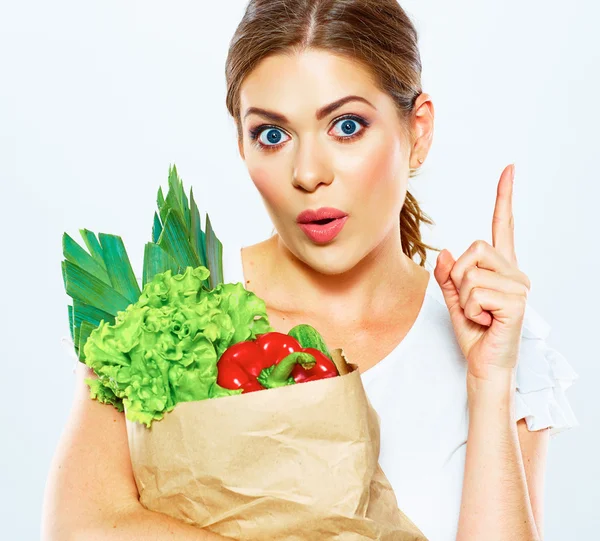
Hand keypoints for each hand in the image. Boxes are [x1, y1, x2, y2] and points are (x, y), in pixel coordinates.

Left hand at [433, 164, 530, 381]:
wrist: (484, 364)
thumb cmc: (474, 333)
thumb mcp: (454, 300)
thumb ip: (448, 276)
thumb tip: (444, 252)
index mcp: (501, 269)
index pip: (502, 226)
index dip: (504, 197)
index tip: (508, 169)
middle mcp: (515, 273)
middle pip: (473, 249)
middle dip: (459, 277)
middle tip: (470, 302)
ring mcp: (518, 287)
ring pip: (470, 272)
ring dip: (464, 297)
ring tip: (479, 315)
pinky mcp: (516, 302)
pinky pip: (475, 293)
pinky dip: (470, 310)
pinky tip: (485, 322)